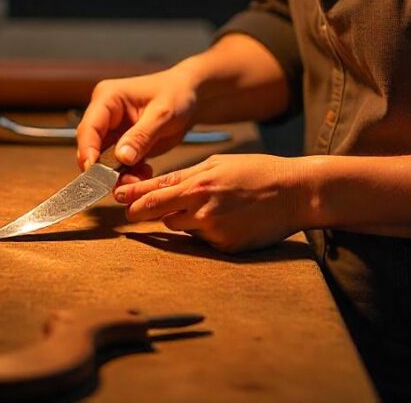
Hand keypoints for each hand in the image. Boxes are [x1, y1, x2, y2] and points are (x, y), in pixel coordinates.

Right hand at [76, 66, 199, 170]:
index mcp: (108, 98)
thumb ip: (141, 136)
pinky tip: (145, 174)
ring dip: (119, 175)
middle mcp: (105, 114)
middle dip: (105, 169)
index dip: (87, 151)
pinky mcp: (123, 144)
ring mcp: (113, 130)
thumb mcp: (162, 114)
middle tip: (122, 184)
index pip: (89, 127)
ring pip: (104, 161)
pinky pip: (119, 165)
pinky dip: (129, 174)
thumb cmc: (177, 94)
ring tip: (140, 179)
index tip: (94, 173)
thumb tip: (122, 158)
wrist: (191, 95)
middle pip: (92, 147)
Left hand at [114, 153, 304, 252]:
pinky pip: (203, 241)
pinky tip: (226, 220)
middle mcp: (202, 206)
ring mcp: (213, 229)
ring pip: (180, 228)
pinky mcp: (225, 247)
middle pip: (159, 214)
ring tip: (202, 208)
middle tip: (134, 213)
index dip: (133, 197)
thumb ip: (188, 175)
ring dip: (180, 220)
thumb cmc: (256, 172)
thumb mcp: (219, 163)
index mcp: (199, 181)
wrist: (293, 192)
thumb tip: (161, 186)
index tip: (117, 199)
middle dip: (144, 213)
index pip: (155, 192)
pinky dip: (206, 232)